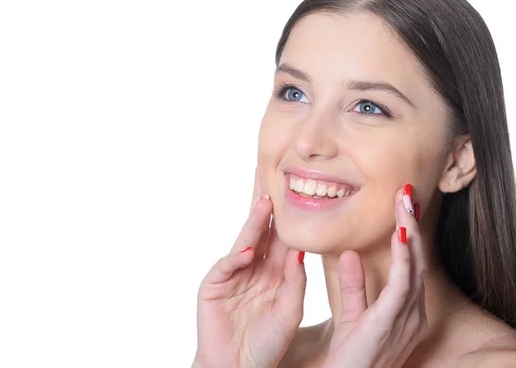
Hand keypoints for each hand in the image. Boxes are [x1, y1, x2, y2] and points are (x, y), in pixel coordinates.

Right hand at [193, 169, 306, 367]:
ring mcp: (233, 273)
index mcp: (274, 271)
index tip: (297, 189)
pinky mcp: (214, 285)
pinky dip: (236, 258)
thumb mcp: (289, 310)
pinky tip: (248, 250)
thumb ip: (295, 281)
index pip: (283, 236)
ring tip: (264, 201)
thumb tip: (301, 250)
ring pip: (245, 241)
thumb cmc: (266, 343)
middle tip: (269, 174)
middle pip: (261, 229)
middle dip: (265, 203)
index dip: (290, 215)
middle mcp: (254, 266)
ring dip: (254, 222)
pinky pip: (227, 266)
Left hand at [323, 186, 426, 367]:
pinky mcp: (390, 324)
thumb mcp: (354, 316)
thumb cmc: (351, 358)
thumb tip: (350, 254)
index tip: (401, 207)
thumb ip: (355, 286)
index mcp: (406, 311)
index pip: (410, 265)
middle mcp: (413, 314)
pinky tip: (400, 234)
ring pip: (413, 267)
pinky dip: (402, 258)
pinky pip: (401, 285)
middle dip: (413, 225)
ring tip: (405, 203)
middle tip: (406, 193)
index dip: (408, 235)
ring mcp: (406, 320)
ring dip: (410, 232)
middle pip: (416, 260)